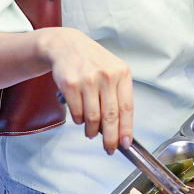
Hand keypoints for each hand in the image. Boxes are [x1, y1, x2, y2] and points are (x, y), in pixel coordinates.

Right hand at [44, 27, 133, 153]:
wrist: (66, 45)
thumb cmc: (92, 62)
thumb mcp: (112, 71)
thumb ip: (118, 95)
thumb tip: (121, 127)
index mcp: (121, 73)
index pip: (127, 107)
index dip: (126, 128)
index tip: (125, 143)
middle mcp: (106, 76)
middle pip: (110, 116)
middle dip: (110, 138)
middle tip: (109, 148)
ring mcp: (88, 80)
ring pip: (92, 118)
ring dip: (92, 131)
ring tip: (91, 132)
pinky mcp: (70, 85)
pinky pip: (76, 113)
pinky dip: (78, 121)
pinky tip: (80, 116)